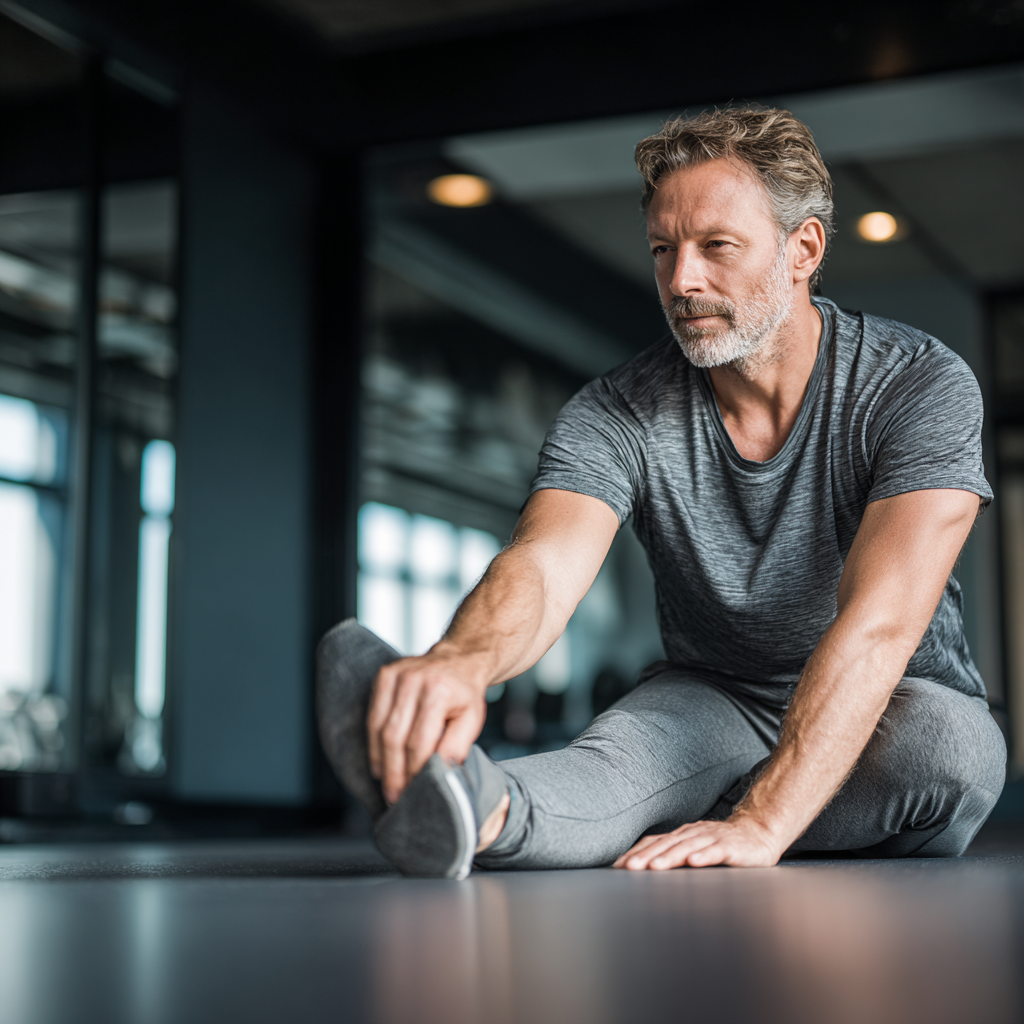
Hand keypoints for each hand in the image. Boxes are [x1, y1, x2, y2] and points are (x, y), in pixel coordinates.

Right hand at [367, 645, 488, 804]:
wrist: (458, 659)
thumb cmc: (465, 695)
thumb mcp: (472, 721)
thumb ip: (456, 748)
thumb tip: (438, 775)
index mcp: (439, 692)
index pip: (419, 742)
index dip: (414, 771)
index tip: (414, 791)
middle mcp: (414, 680)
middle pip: (394, 738)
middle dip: (393, 772)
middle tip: (395, 797)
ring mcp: (396, 675)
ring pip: (378, 729)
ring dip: (380, 761)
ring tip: (386, 784)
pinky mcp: (384, 675)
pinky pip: (372, 716)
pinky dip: (374, 742)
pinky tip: (379, 761)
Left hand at [613, 815, 781, 869]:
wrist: (758, 832)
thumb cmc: (721, 844)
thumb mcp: (694, 849)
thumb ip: (673, 856)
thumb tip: (643, 868)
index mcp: (681, 835)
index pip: (654, 842)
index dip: (636, 853)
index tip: (617, 866)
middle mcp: (693, 834)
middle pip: (666, 844)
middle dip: (647, 856)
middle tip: (629, 868)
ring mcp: (712, 838)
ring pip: (688, 847)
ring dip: (670, 856)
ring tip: (655, 867)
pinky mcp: (732, 847)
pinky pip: (717, 851)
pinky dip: (705, 856)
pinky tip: (695, 862)